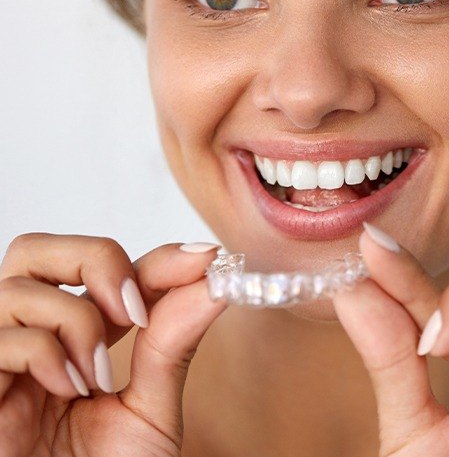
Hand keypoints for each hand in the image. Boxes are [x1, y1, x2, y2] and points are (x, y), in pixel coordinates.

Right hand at [0, 233, 225, 456]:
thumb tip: (215, 281)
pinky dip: (46, 353)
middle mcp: (29, 340)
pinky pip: (0, 338)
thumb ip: (173, 343)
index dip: (157, 256)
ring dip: (77, 320)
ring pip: (20, 285)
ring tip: (98, 376)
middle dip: (96, 261)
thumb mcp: (149, 410)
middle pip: (38, 250)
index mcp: (73, 340)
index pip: (107, 268)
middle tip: (134, 310)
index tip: (206, 260)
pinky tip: (68, 391)